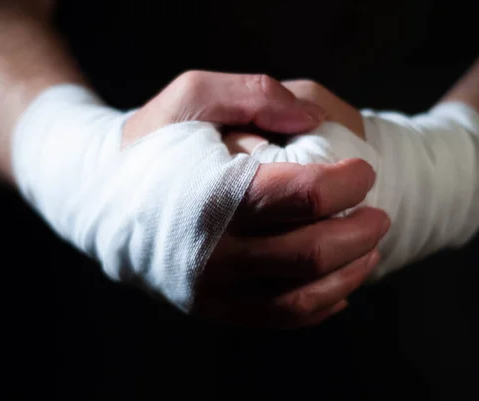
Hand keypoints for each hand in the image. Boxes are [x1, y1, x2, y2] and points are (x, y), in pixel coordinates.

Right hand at [122, 71, 389, 327]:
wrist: (100, 197)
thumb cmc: (153, 142)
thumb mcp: (193, 95)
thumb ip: (255, 94)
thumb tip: (314, 120)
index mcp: (210, 195)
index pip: (302, 195)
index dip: (348, 182)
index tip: (363, 171)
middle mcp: (212, 252)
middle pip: (311, 253)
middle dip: (360, 230)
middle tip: (378, 211)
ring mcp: (212, 288)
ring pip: (302, 296)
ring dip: (350, 272)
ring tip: (370, 248)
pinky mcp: (213, 308)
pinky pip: (279, 317)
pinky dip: (321, 303)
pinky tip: (342, 284)